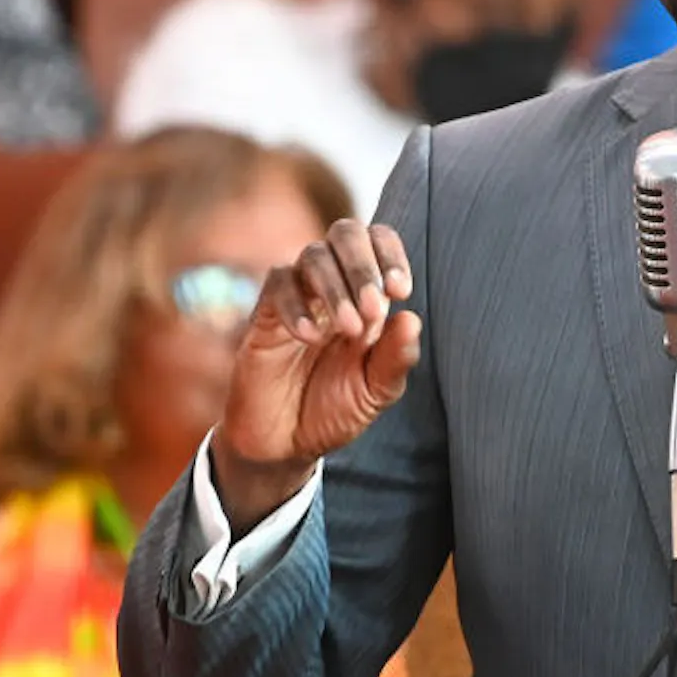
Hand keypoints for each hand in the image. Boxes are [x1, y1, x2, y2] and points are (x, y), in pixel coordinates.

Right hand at [212, 219, 421, 531]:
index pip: (378, 241)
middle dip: (363, 265)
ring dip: (334, 286)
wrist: (285, 443)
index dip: (391, 254)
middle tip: (372, 310)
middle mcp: (333, 285)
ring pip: (312, 256)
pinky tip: (309, 338)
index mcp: (367, 294)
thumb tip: (412, 318)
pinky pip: (277, 286)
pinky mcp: (264, 315)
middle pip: (345, 233)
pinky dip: (296, 306)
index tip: (401, 291)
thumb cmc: (335, 409)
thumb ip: (396, 359)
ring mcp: (297, 296)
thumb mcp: (375, 391)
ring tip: (348, 330)